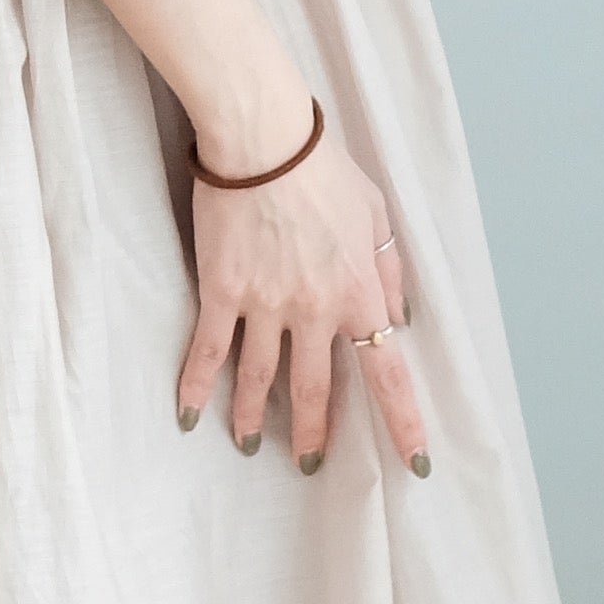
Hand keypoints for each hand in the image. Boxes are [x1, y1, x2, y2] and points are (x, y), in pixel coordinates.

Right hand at [178, 120, 426, 477]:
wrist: (263, 140)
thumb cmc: (323, 168)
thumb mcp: (377, 215)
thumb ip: (388, 271)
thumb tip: (397, 319)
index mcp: (357, 293)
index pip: (386, 372)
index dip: (402, 423)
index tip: (414, 464)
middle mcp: (313, 310)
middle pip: (315, 387)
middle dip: (314, 432)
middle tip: (308, 463)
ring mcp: (264, 304)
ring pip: (260, 377)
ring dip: (253, 417)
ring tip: (248, 445)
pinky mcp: (221, 290)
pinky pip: (209, 348)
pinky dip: (197, 384)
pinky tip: (189, 412)